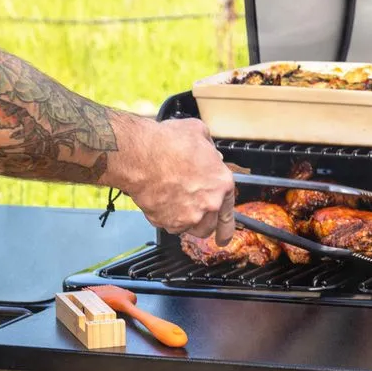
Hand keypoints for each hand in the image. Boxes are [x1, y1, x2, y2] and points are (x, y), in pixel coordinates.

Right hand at [112, 117, 236, 240]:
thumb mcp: (199, 133)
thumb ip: (209, 149)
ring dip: (185, 222)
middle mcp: (209, 204)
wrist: (141, 155)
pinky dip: (165, 218)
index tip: (224, 237)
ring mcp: (189, 216)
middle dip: (202, 221)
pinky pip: (169, 226)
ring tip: (175, 206)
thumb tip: (210, 154)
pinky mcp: (167, 222)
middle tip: (191, 212)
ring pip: (190, 230)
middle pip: (209, 226)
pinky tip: (160, 201)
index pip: (230, 213)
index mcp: (222, 183)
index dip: (226, 228)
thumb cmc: (168, 143)